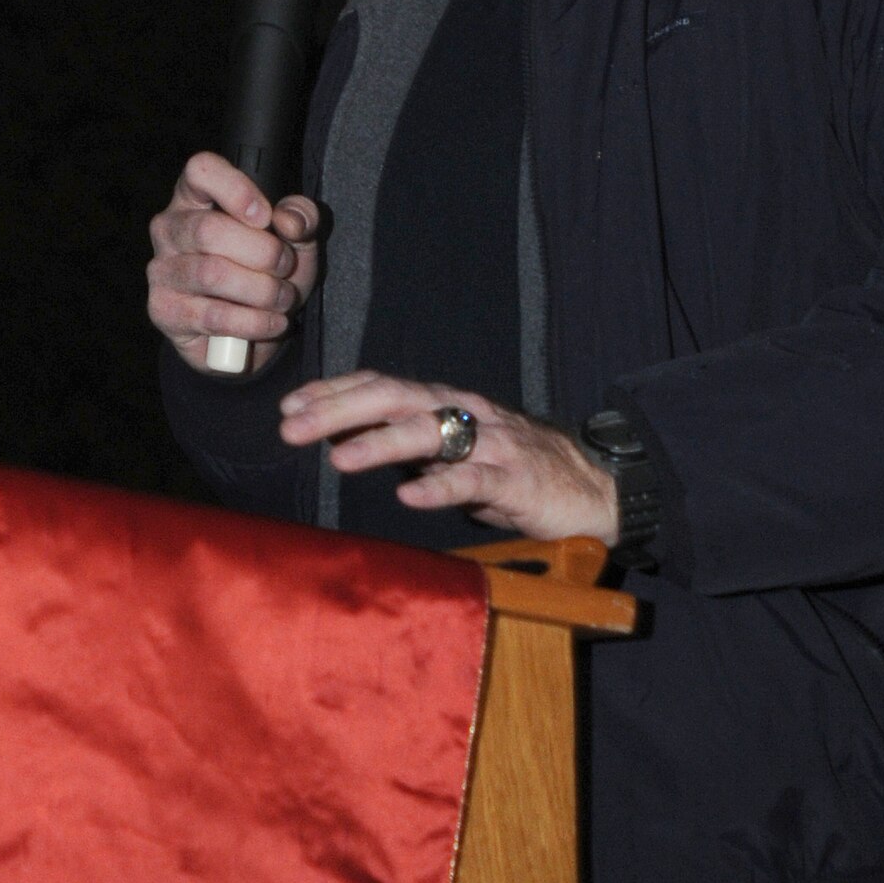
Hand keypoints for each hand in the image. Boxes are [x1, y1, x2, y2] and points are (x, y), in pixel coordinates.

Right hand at [146, 152, 320, 374]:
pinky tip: (272, 322)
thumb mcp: (296, 239)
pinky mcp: (164, 311)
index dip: (235, 189)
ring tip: (283, 299)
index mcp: (195, 197)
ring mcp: (162, 270)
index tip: (265, 216)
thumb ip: (302, 218)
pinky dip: (253, 322)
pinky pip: (213, 316)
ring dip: (262, 291)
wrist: (253, 327)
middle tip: (286, 267)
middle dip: (262, 252)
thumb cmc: (266, 270)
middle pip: (209, 230)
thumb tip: (289, 221)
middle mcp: (170, 228)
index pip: (201, 170)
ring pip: (212, 274)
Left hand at [278, 371, 615, 542]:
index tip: (289, 406)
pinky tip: (409, 497)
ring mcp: (492, 443)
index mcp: (445, 403)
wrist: (594, 489)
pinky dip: (440, 487)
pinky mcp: (517, 479)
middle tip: (291, 427)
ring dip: (379, 444)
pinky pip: (474, 481)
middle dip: (339, 410)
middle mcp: (465, 412)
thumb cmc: (511, 470)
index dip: (334, 393)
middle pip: (394, 398)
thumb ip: (404, 445)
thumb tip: (343, 437)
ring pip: (430, 432)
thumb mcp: (451, 453)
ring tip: (338, 458)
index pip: (381, 386)